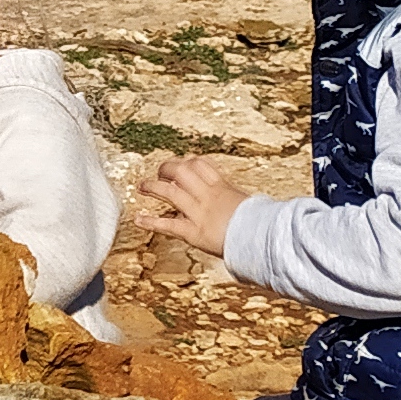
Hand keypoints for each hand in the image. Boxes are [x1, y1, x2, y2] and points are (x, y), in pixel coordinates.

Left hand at [136, 152, 254, 256]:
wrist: (262, 239)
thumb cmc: (261, 224)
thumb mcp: (250, 202)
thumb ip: (237, 198)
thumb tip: (238, 197)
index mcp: (223, 186)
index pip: (200, 164)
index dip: (188, 161)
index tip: (183, 162)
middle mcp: (208, 196)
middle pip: (182, 171)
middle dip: (168, 168)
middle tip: (161, 171)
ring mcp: (198, 212)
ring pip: (170, 193)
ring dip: (153, 187)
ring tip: (142, 186)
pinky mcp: (193, 232)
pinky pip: (168, 225)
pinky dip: (151, 222)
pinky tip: (138, 219)